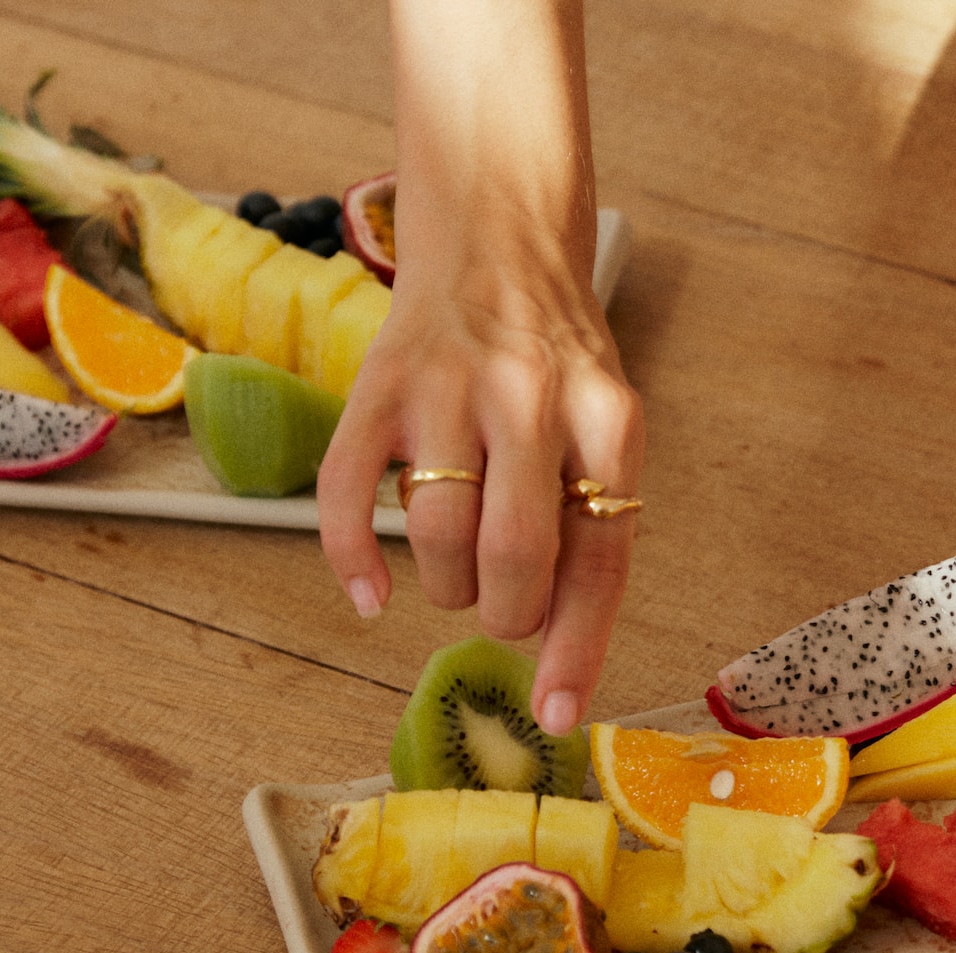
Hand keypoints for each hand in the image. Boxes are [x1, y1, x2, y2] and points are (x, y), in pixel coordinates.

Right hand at [318, 0, 637, 735]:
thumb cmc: (557, 354)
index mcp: (609, 420)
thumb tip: (561, 652)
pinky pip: (345, 497)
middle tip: (502, 608)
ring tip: (457, 569)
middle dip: (506, 615)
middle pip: (516, 558)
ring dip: (446, 587)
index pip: (600, 557)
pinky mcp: (376, 385)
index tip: (557, 717)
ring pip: (438, 540)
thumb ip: (590, 518)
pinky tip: (371, 595)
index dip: (577, 647)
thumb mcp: (606, 421)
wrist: (497, 231)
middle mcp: (533, 400)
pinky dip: (353, 563)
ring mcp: (449, 389)